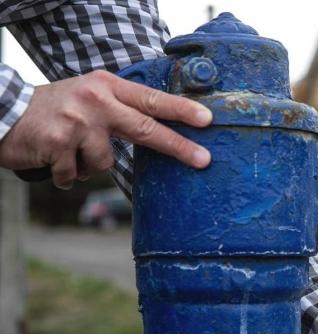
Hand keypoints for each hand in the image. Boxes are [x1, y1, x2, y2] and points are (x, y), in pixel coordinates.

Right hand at [0, 70, 212, 188]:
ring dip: (89, 163)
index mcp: (107, 86)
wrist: (4, 113)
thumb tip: (161, 127)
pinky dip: (67, 174)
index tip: (208, 119)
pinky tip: (54, 158)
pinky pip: (77, 174)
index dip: (181, 110)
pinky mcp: (58, 145)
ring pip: (106, 161)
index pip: (152, 99)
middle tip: (203, 159)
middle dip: (177, 146)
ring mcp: (77, 123)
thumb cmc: (57, 109)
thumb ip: (121, 107)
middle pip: (145, 128)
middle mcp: (95, 101)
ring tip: (69, 148)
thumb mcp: (90, 95)